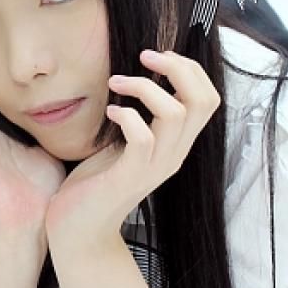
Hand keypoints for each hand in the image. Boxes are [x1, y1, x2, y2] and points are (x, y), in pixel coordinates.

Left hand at [44, 49, 220, 243]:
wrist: (80, 229)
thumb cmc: (98, 181)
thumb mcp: (127, 141)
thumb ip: (141, 116)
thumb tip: (140, 76)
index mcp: (178, 144)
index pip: (208, 98)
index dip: (189, 69)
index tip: (158, 58)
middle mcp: (175, 154)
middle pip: (203, 100)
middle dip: (178, 68)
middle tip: (145, 57)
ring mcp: (155, 167)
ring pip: (175, 114)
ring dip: (144, 87)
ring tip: (116, 82)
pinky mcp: (130, 176)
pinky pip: (142, 138)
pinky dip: (126, 116)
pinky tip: (110, 113)